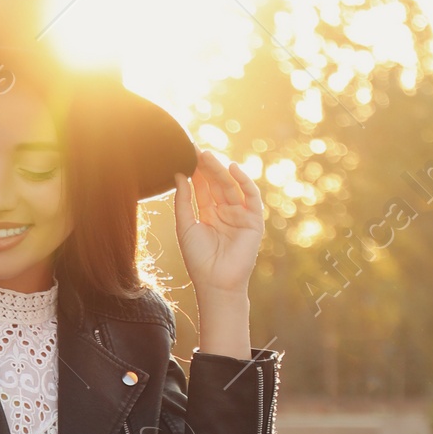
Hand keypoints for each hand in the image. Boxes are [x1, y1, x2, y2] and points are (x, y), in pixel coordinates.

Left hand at [173, 151, 263, 298]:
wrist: (215, 283)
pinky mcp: (253, 220)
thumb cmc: (198, 260)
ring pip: (231, 187)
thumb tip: (178, 175)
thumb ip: (183, 201)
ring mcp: (240, 215)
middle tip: (197, 150)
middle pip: (216, 184)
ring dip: (221, 170)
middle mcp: (225, 212)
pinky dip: (244, 181)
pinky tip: (232, 168)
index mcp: (209, 215)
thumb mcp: (185, 227)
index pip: (203, 188)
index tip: (187, 154)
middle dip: (207, 167)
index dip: (196, 172)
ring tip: (208, 156)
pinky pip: (250, 196)